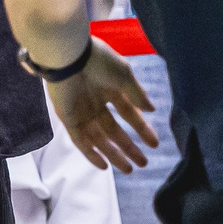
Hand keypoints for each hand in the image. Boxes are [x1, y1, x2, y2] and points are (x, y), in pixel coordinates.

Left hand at [48, 40, 159, 171]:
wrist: (69, 54)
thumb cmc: (98, 59)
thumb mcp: (124, 75)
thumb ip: (137, 94)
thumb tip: (151, 110)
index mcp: (110, 90)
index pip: (129, 115)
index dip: (142, 130)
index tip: (154, 144)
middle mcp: (96, 103)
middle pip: (114, 131)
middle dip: (129, 147)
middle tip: (143, 163)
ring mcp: (81, 112)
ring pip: (99, 139)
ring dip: (113, 155)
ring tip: (128, 169)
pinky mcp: (67, 118)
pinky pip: (80, 140)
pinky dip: (91, 153)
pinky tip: (104, 166)